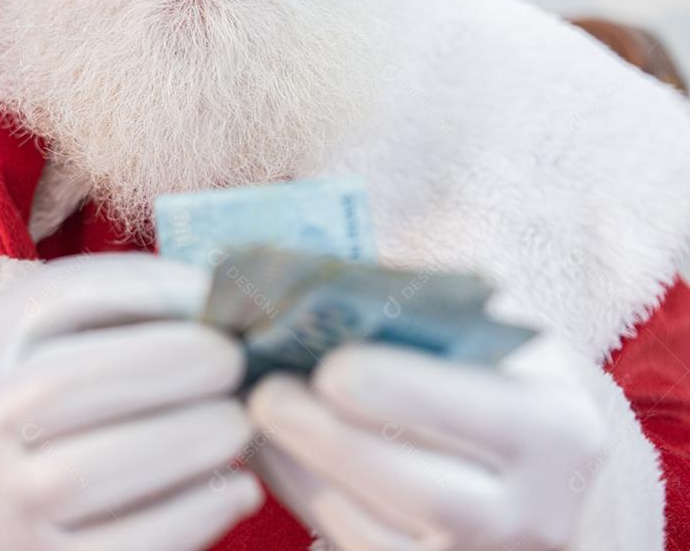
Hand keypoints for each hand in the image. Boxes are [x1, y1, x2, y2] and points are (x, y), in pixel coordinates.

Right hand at [0, 254, 263, 550]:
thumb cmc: (46, 417)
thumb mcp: (48, 352)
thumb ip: (117, 316)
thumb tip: (218, 299)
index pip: (49, 301)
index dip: (142, 288)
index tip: (214, 293)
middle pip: (60, 384)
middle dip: (168, 362)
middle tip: (234, 361)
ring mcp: (3, 509)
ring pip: (87, 471)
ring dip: (187, 438)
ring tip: (237, 423)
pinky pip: (127, 546)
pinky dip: (197, 511)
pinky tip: (239, 488)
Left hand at [248, 343, 605, 550]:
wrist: (551, 479)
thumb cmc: (502, 384)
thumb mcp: (492, 340)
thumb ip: (421, 318)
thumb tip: (317, 291)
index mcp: (557, 429)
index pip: (464, 409)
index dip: (387, 385)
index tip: (326, 362)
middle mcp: (533, 513)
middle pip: (412, 484)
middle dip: (324, 434)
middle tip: (264, 392)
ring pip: (371, 529)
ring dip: (300, 469)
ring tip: (259, 417)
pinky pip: (354, 548)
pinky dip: (306, 499)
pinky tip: (277, 455)